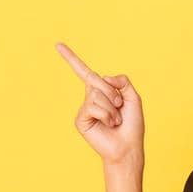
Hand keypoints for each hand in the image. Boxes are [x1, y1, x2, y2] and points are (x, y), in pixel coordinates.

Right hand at [57, 42, 143, 164]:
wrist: (128, 147)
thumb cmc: (132, 125)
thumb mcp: (134, 99)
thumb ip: (123, 82)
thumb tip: (103, 76)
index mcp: (102, 92)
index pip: (85, 73)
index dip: (72, 59)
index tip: (58, 44)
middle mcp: (90, 98)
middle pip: (97, 80)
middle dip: (114, 93)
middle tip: (121, 108)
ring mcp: (84, 108)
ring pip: (96, 94)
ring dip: (113, 107)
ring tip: (116, 120)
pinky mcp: (80, 119)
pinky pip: (93, 106)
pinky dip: (107, 114)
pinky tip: (110, 124)